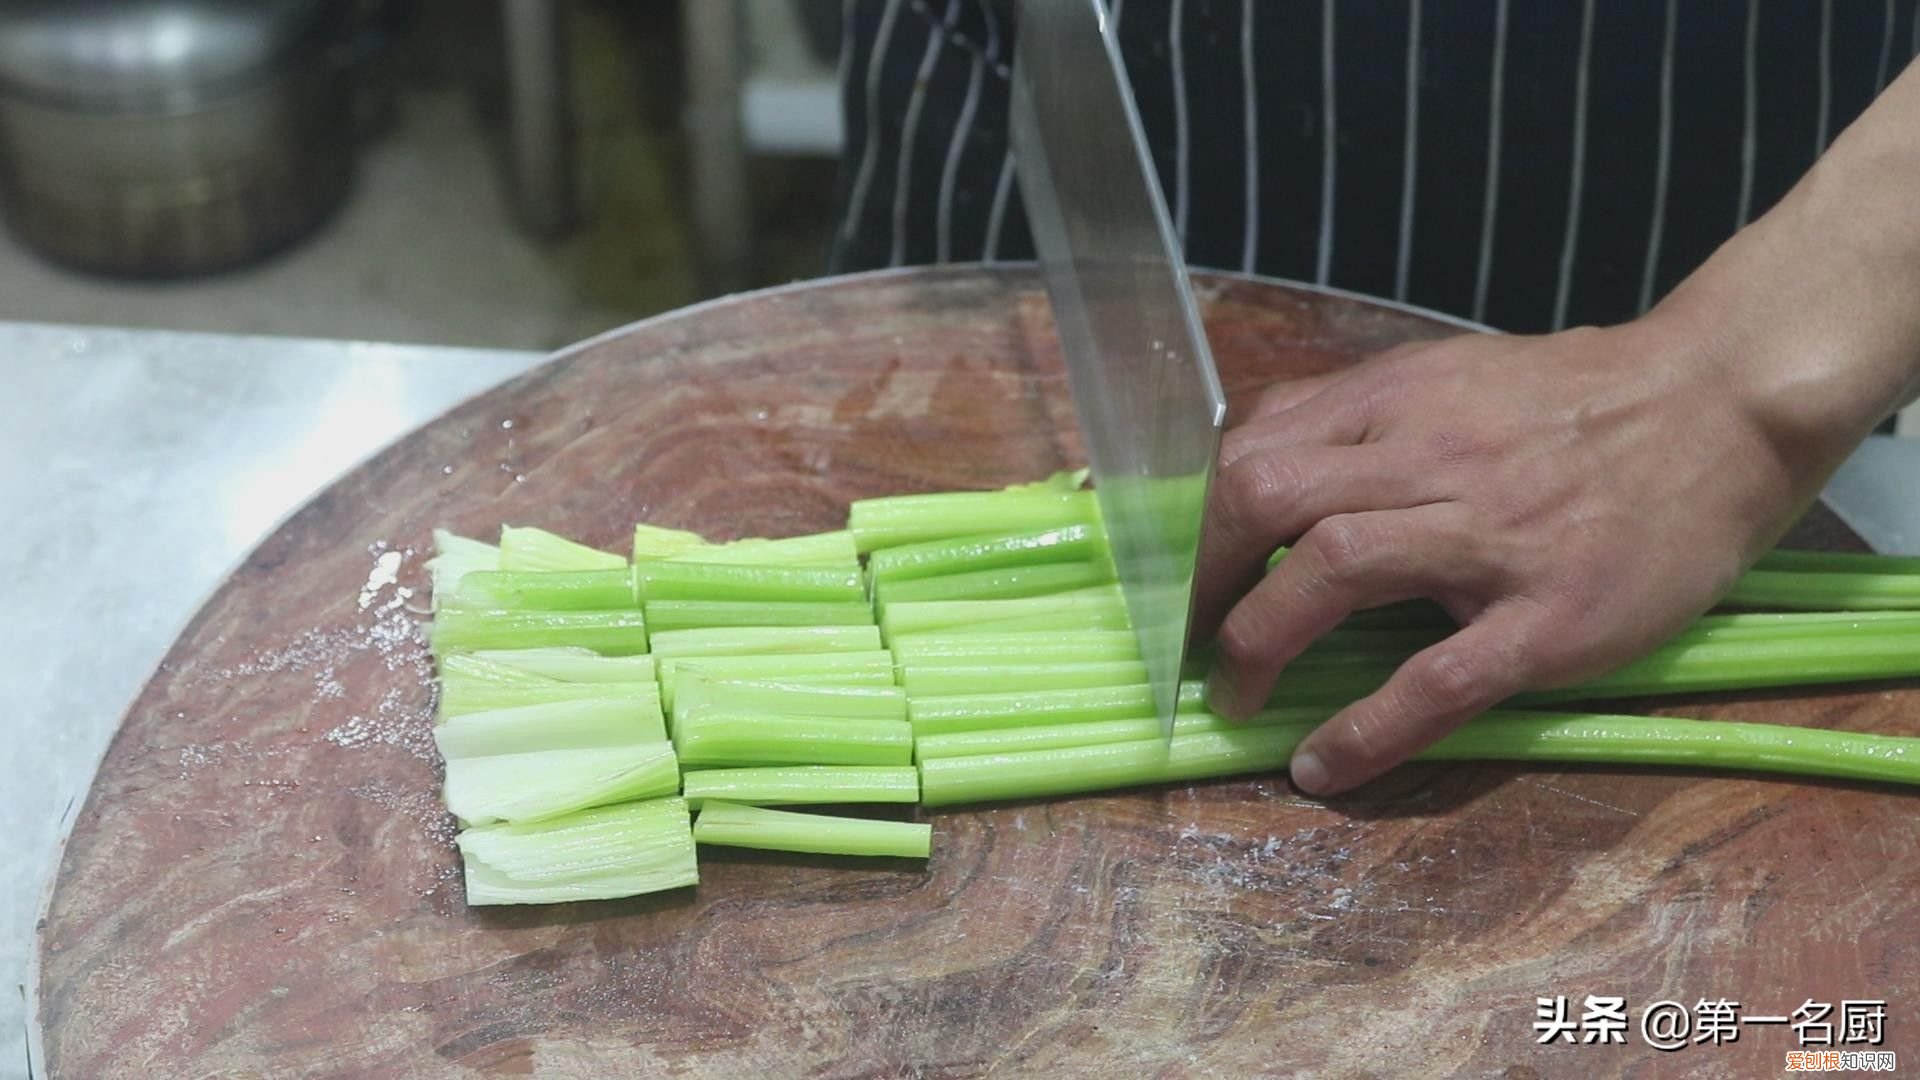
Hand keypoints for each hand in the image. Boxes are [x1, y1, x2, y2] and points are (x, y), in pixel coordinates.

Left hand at [1190, 315, 1838, 796]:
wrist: (1719, 406)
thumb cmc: (1578, 401)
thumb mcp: (1453, 377)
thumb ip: (1359, 416)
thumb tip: (1255, 464)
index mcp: (1397, 400)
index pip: (1251, 446)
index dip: (1195, 519)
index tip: (1182, 573)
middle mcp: (1429, 457)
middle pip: (1262, 497)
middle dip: (1203, 578)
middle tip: (1192, 641)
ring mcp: (1489, 537)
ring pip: (1330, 569)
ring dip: (1257, 642)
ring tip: (1237, 698)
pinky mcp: (1548, 616)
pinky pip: (1436, 678)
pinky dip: (1364, 729)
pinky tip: (1322, 767)